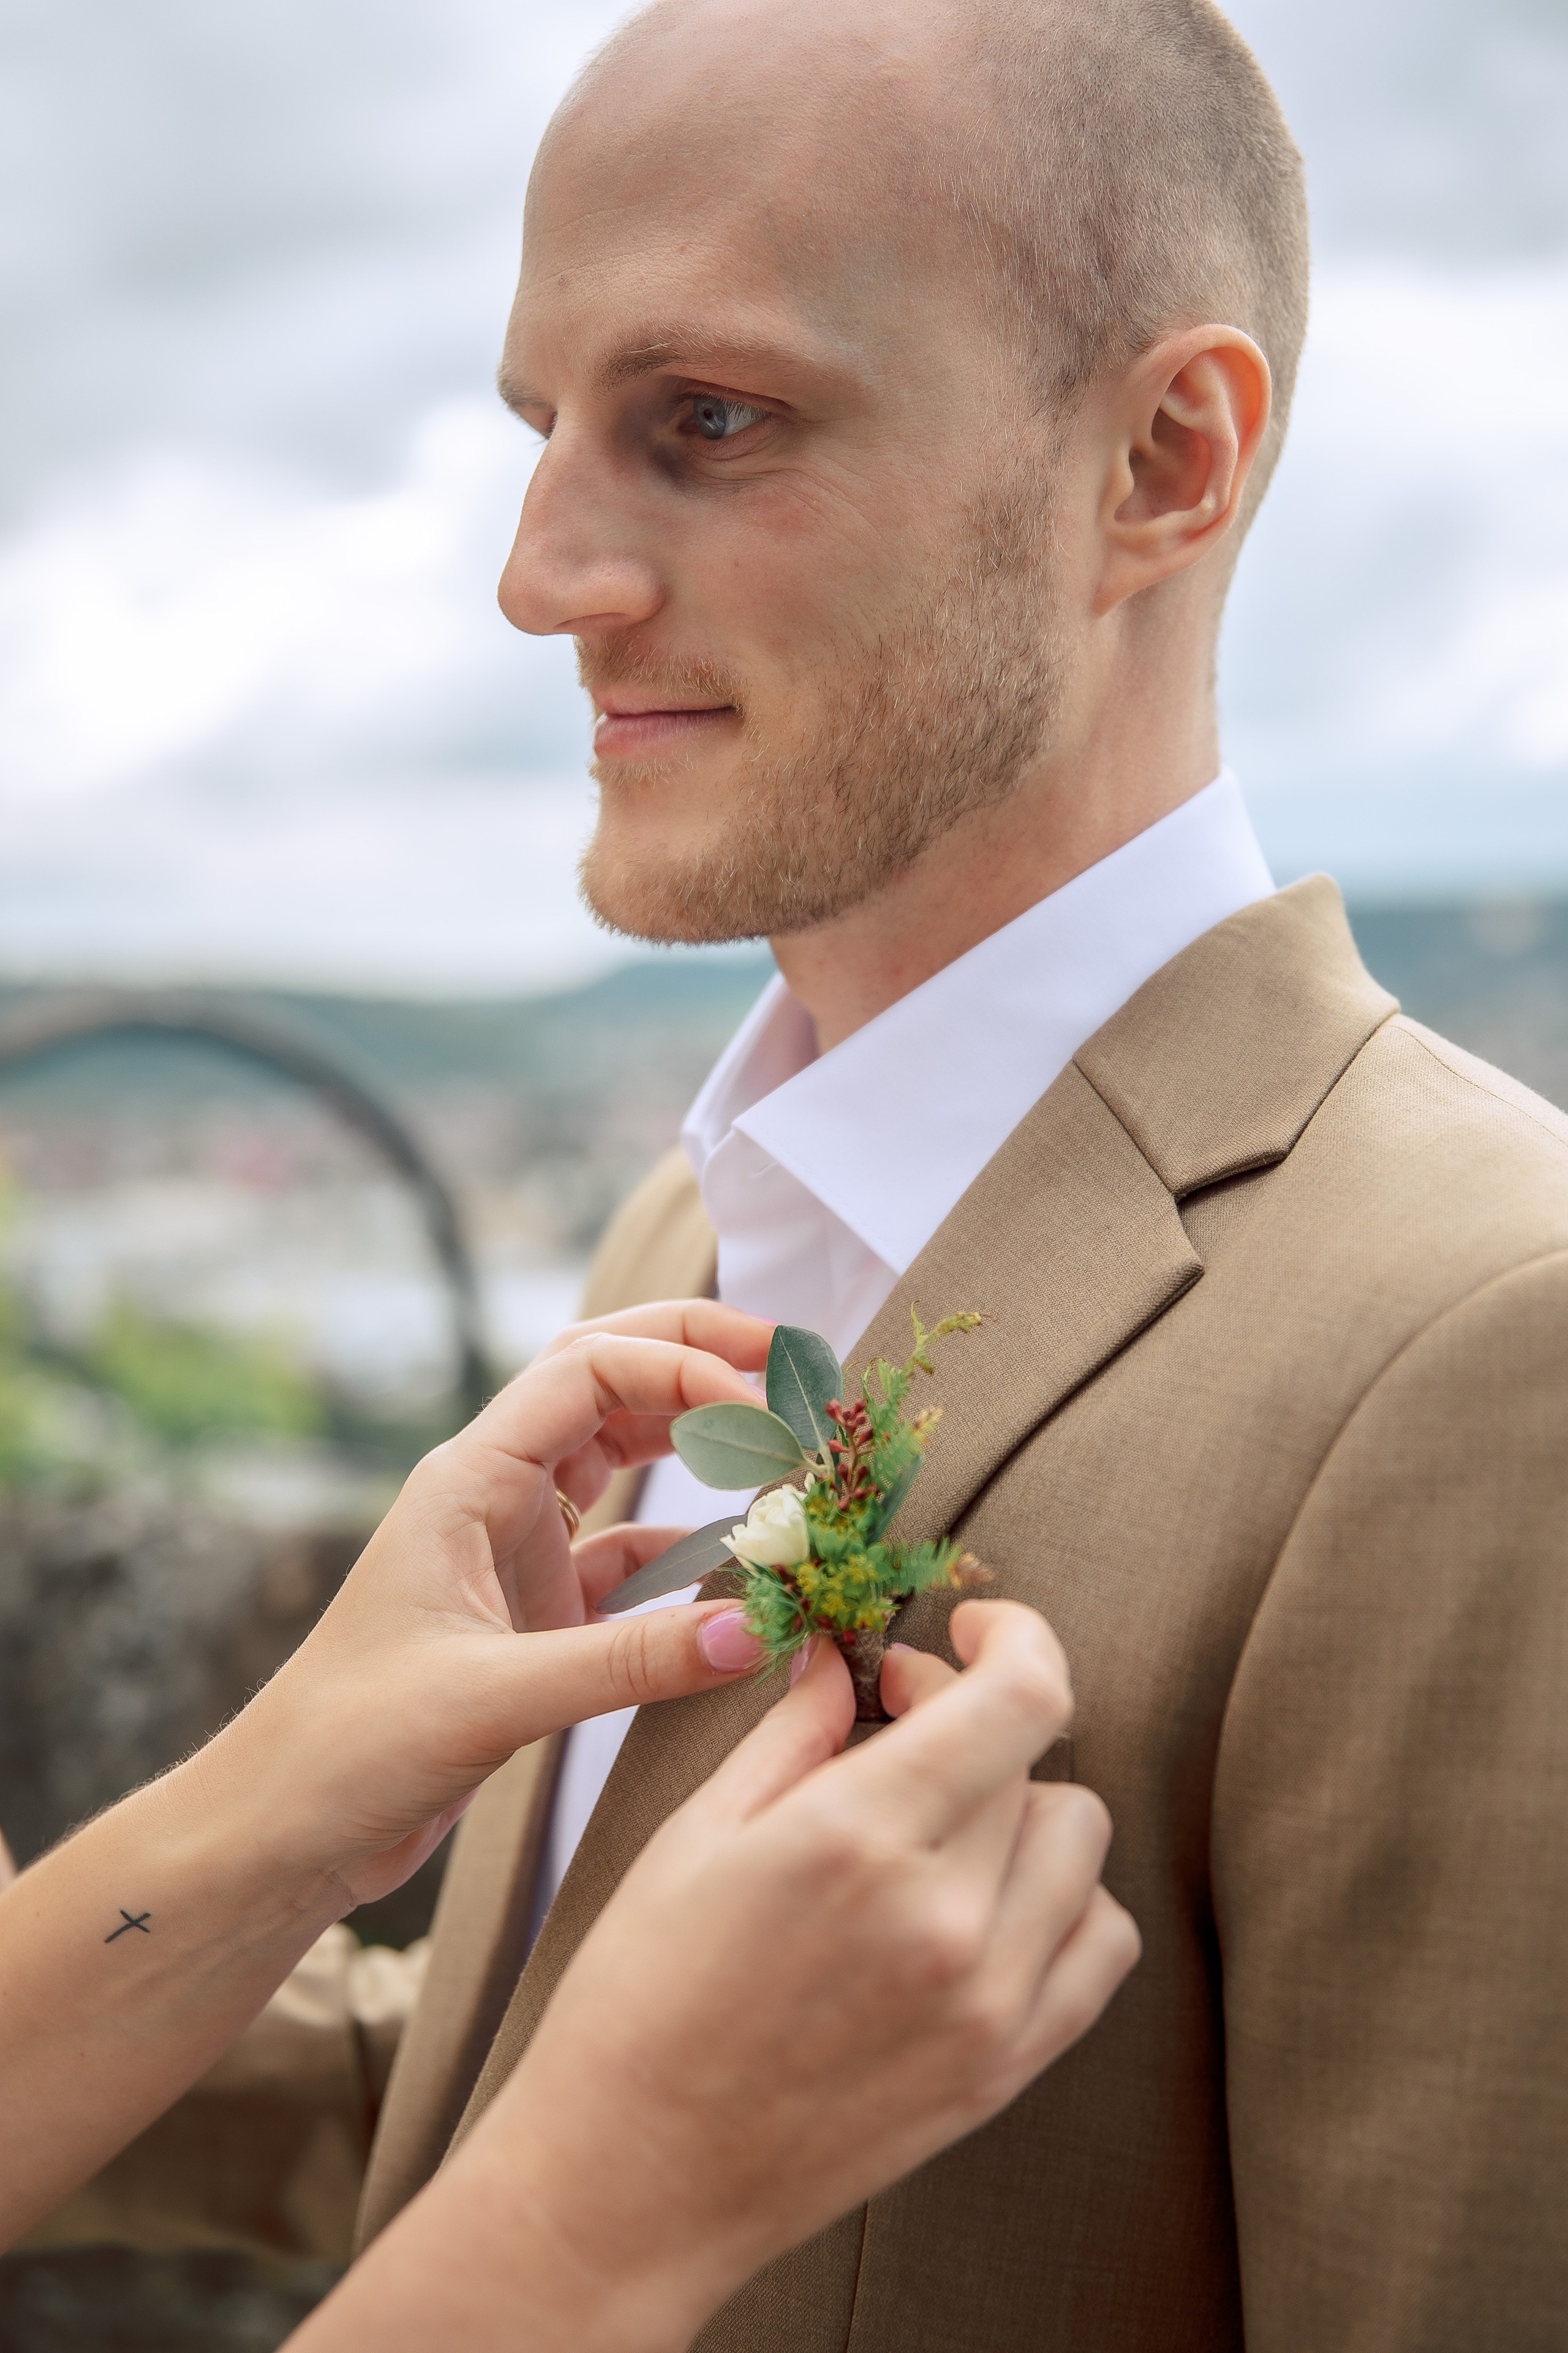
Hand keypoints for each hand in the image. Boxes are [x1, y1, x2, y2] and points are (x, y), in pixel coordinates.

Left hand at [195, 1301, 774, 1909]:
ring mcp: (512, 1551)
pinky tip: (730, 1567)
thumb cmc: (350, 1746)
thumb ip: (629, 1662)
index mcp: (468, 1478)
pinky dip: (680, 1550)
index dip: (682, 1370)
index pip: (588, 1369)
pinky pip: (621, 1555)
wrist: (283, 1829)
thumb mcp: (494, 1699)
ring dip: (689, 1439)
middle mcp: (492, 1495)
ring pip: (614, 1456)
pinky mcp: (529, 1614)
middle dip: (692, 1355)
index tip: (760, 1415)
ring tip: (770, 1442)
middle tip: (785, 1358)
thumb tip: (755, 1630)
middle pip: (603, 1379)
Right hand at [316, 1601, 1139, 2350]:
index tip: (972, 1627)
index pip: (1023, 1696)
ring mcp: (987, 2003)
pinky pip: (1101, 1944)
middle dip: (972, 1715)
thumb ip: (796, 1732)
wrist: (635, 2180)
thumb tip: (846, 1656)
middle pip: (1033, 1761)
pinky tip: (986, 1899)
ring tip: (937, 1819)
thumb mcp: (700, 1833)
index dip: (1016, 1635)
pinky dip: (1063, 1900)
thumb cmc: (642, 1999)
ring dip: (1019, 1805)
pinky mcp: (1004, 2069)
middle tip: (898, 1722)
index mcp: (857, 1839)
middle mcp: (944, 1919)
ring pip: (1079, 1841)